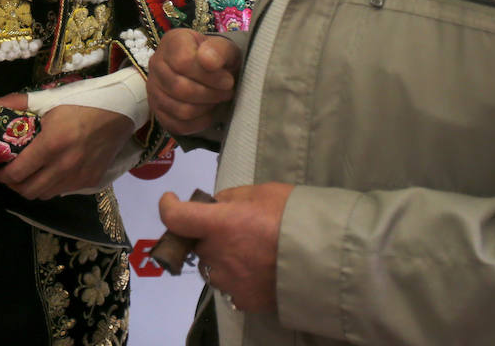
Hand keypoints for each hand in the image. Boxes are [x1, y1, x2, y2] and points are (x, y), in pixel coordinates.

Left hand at [0, 93, 134, 198]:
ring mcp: (79, 177)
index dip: (1, 173)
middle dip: (12, 183)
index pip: (16, 173)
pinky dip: (51, 185)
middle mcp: (64, 166)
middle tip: (8, 170)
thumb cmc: (83, 102)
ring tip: (28, 172)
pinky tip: (49, 171)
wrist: (121, 110)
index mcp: (51, 144)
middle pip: (27, 191)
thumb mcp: (49, 99)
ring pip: (44, 195)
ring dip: (31, 186)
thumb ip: (15, 103)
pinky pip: (62, 191)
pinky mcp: (90, 181)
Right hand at [147, 28, 240, 135]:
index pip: (183, 62)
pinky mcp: (157, 110)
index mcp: (172, 42)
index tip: (228, 80)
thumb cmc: (216, 58)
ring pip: (179, 109)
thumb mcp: (225, 48)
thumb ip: (219, 50)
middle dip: (210, 94)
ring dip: (205, 109)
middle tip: (227, 93)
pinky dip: (198, 123)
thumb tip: (209, 62)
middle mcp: (156, 63)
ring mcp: (153, 88)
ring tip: (217, 100)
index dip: (209, 76)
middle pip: (180, 88)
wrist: (210, 70)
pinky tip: (209, 112)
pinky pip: (176, 125)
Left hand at [158, 183, 294, 312]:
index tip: (172, 201)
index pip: (176, 218)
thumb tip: (216, 205)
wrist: (325, 259)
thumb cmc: (293, 217)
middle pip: (198, 243)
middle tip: (235, 227)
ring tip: (252, 250)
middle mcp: (216, 255)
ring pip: (213, 266)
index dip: (168, 207)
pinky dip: (238, 276)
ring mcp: (228, 281)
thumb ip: (233, 198)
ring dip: (222, 257)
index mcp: (218, 224)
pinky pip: (230, 285)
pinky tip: (260, 269)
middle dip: (208, 234)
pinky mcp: (243, 300)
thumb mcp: (264, 193)